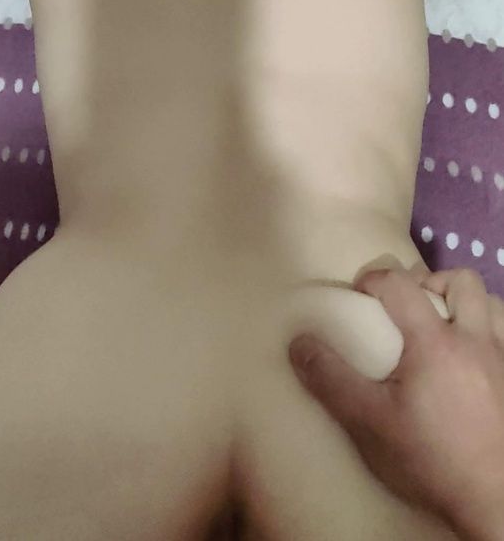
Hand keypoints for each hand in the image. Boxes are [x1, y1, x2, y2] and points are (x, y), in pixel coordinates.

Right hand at [288, 265, 503, 532]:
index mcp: (435, 342)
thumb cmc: (431, 460)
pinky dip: (485, 335)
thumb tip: (299, 343)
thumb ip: (332, 380)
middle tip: (408, 308)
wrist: (494, 502)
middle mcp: (475, 340)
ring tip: (441, 329)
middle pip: (461, 281)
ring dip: (464, 305)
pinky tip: (468, 363)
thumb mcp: (370, 423)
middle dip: (431, 282)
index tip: (358, 295)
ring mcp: (502, 360)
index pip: (401, 285)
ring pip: (491, 305)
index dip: (375, 279)